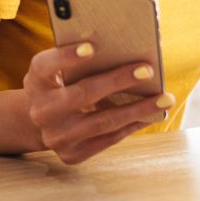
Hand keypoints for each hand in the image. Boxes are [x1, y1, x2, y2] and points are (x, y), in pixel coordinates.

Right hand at [23, 42, 174, 163]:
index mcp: (36, 80)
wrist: (38, 120)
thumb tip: (123, 46)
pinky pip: (108, 139)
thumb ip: (78, 56)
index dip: (68, 56)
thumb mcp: (57, 66)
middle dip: (119, 81)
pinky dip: (132, 125)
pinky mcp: (71, 154)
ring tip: (164, 98)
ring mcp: (56, 136)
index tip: (92, 47)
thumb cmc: (58, 81)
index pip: (46, 65)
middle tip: (148, 70)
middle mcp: (42, 110)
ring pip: (102, 121)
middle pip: (83, 93)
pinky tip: (151, 113)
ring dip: (137, 109)